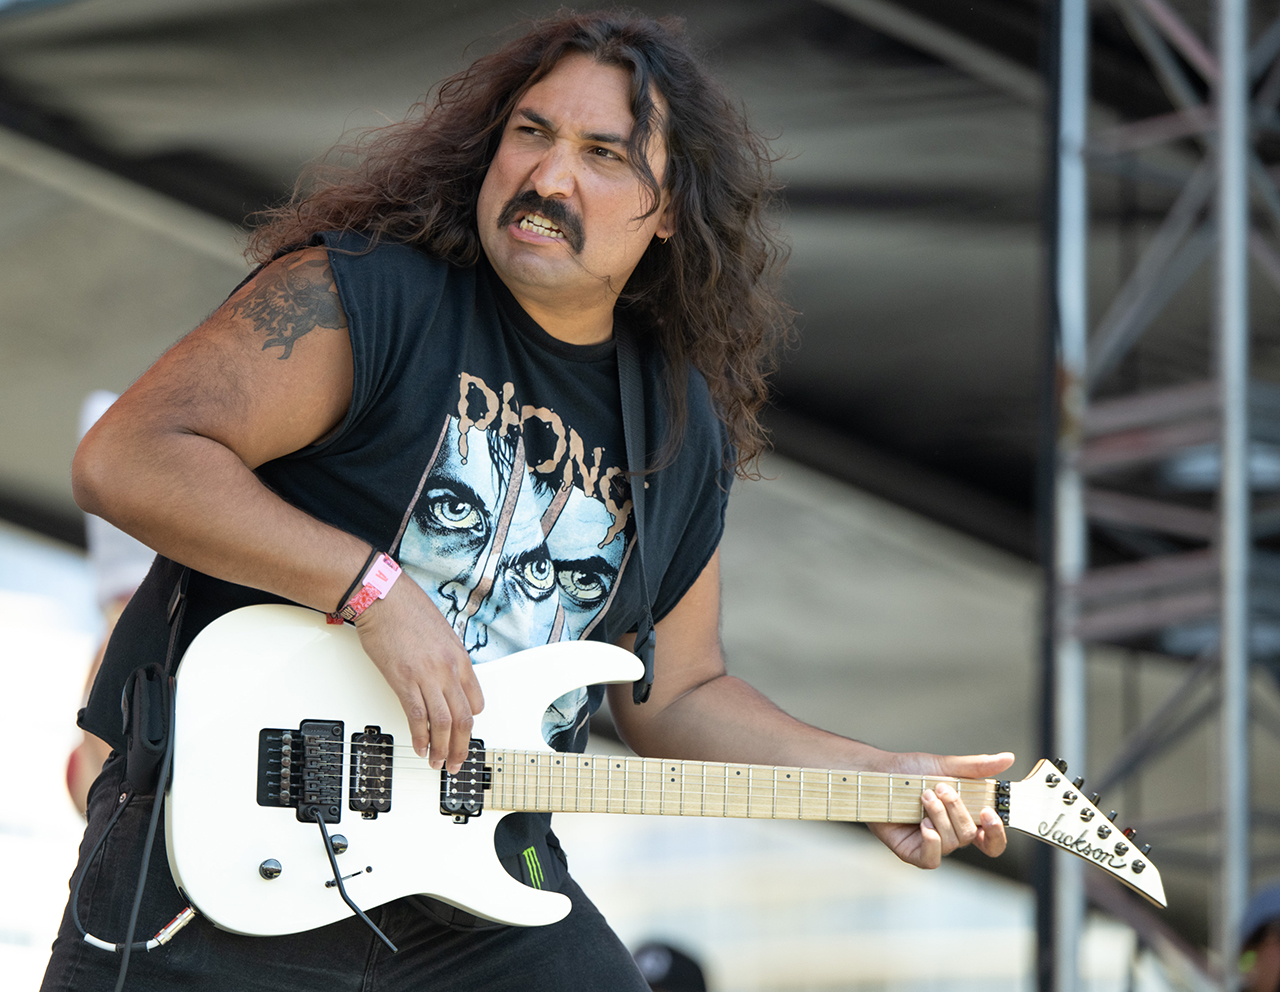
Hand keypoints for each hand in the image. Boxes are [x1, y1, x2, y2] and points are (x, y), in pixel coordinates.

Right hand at [352, 576, 483, 772]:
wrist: (383, 597)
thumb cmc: (408, 609)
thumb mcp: (441, 633)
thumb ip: (447, 659)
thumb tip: (446, 679)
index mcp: (460, 658)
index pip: (476, 701)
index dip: (470, 724)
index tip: (463, 735)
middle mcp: (448, 669)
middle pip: (463, 719)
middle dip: (461, 747)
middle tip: (455, 762)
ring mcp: (427, 676)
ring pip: (443, 723)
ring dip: (441, 748)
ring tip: (437, 763)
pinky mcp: (404, 681)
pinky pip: (417, 717)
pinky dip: (420, 737)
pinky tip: (420, 747)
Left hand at [867, 751, 1013, 868]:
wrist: (877, 773)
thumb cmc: (909, 770)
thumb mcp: (944, 765)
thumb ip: (976, 766)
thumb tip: (1007, 758)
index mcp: (963, 816)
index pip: (991, 838)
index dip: (996, 832)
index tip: (988, 812)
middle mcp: (950, 833)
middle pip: (970, 835)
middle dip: (957, 810)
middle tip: (941, 788)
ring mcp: (931, 844)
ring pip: (951, 843)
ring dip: (939, 816)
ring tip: (924, 796)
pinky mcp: (912, 851)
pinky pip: (932, 859)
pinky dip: (931, 842)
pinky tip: (923, 824)